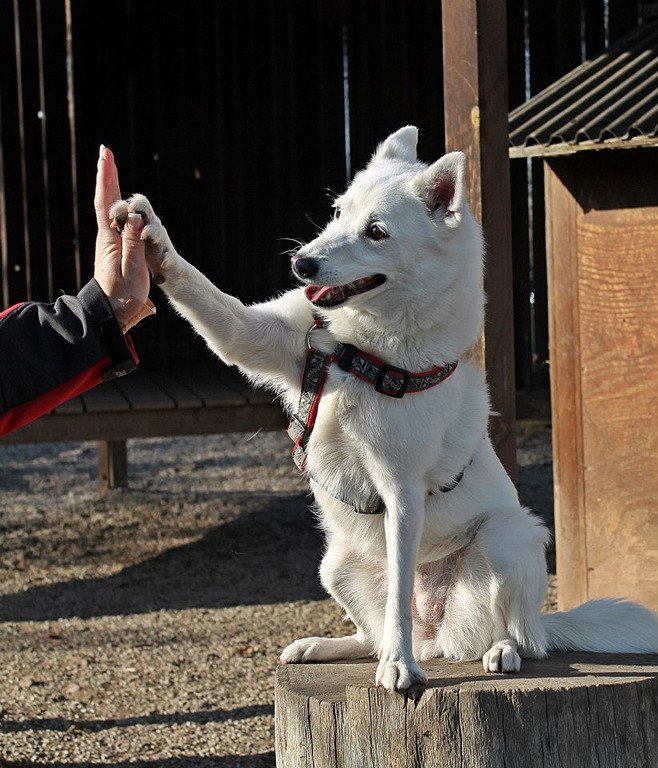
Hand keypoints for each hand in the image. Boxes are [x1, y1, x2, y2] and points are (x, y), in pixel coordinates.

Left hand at [93, 146, 152, 328]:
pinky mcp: (126, 250)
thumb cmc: (124, 294)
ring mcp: (119, 242)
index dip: (106, 177)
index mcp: (110, 238)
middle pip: (110, 199)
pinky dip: (126, 212)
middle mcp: (112, 235)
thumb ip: (132, 240)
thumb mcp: (131, 268)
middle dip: (108, 174)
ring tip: (114, 176)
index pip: (107, 202)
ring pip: (119, 211)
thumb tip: (133, 216)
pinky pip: (128, 226)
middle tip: (105, 152)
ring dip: (119, 193)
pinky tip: (124, 207)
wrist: (117, 311)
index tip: (105, 154)